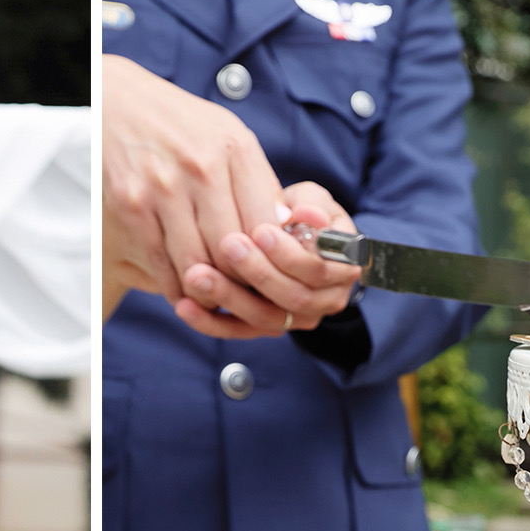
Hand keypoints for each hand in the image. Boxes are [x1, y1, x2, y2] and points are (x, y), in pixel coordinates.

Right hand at [102, 55, 287, 330]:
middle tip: (245, 297)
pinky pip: (161, 262)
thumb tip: (288, 230)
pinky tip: (184, 290)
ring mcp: (164, 187)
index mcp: (236, 149)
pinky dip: (175, 286)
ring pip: (196, 263)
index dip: (271, 261)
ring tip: (216, 297)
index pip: (265, 226)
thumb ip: (259, 183)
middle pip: (233, 250)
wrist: (117, 101)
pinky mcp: (132, 204)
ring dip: (208, 291)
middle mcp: (202, 167)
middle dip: (241, 282)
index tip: (271, 275)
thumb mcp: (230, 136)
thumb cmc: (182, 124)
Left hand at [174, 181, 362, 339]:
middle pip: (292, 297)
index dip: (289, 254)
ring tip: (197, 275)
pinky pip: (238, 331)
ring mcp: (296, 319)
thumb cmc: (299, 212)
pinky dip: (210, 322)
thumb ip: (311, 205)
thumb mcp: (310, 199)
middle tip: (227, 246)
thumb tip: (307, 214)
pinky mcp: (264, 327)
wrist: (287, 235)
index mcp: (343, 268)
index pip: (318, 270)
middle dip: (257, 273)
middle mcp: (325, 300)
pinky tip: (186, 307)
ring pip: (264, 318)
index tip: (260, 231)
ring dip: (229, 298)